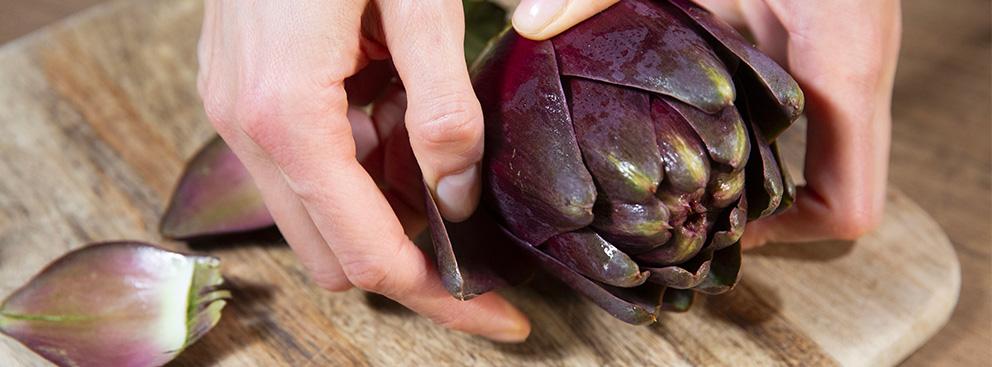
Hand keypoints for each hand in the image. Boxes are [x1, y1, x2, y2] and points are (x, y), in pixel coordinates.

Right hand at [197, 0, 528, 340]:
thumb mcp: (419, 1)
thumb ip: (442, 106)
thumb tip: (455, 195)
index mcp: (288, 114)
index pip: (370, 251)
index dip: (439, 295)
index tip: (498, 314)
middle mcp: (248, 130)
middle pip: (336, 256)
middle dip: (414, 273)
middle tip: (484, 268)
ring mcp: (237, 116)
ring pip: (318, 221)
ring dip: (385, 220)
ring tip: (445, 177)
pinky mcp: (244, 98)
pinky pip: (308, 173)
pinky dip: (359, 178)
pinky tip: (401, 136)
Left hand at [515, 0, 901, 247]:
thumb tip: (529, 23)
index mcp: (839, 61)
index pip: (845, 205)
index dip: (785, 241)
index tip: (715, 235)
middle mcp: (848, 70)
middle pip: (825, 192)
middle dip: (754, 214)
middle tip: (676, 219)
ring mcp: (835, 56)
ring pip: (811, 153)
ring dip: (749, 174)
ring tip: (669, 183)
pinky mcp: (813, 39)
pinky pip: (794, 110)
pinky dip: (748, 128)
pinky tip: (681, 117)